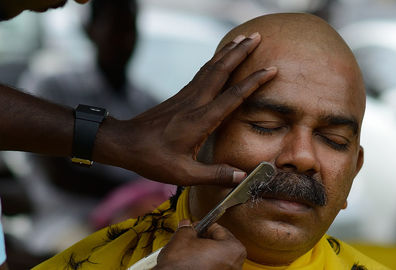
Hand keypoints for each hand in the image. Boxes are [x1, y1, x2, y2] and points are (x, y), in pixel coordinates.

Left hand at [95, 32, 276, 185]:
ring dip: (227, 53)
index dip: (253, 81)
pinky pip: (200, 74)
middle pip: (221, 70)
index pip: (232, 96)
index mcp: (200, 120)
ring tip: (242, 39)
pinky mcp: (179, 97)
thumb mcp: (184, 174)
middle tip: (257, 36)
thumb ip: (215, 175)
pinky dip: (214, 62)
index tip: (271, 70)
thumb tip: (241, 177)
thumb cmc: (153, 159)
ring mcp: (185, 97)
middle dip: (240, 52)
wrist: (124, 142)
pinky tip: (219, 59)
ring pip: (210, 68)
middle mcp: (194, 103)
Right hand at [153, 220, 245, 269]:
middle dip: (204, 240)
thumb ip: (188, 228)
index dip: (202, 227)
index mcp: (233, 249)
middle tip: (191, 240)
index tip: (194, 229)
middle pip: (219, 244)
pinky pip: (213, 267)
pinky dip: (204, 264)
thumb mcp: (183, 238)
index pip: (218, 229)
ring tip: (190, 253)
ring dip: (203, 253)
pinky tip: (192, 264)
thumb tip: (187, 226)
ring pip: (216, 257)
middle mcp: (235, 264)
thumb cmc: (181, 266)